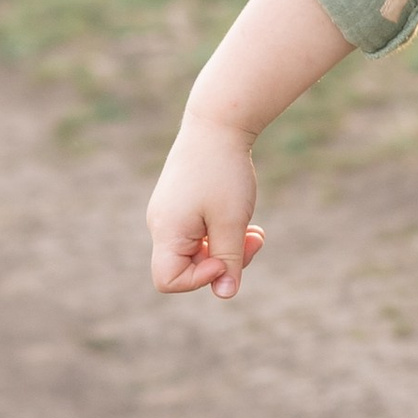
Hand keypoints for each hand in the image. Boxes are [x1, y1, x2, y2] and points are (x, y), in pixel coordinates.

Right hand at [147, 118, 266, 302]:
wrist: (217, 124)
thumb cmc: (223, 172)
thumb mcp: (231, 220)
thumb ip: (229, 260)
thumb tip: (226, 294)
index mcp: (166, 231)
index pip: (168, 281)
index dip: (199, 280)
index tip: (226, 257)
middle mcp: (162, 226)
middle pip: (187, 267)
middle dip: (225, 262)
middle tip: (255, 242)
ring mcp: (170, 214)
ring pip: (198, 251)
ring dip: (230, 247)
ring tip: (256, 232)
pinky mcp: (182, 205)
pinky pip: (200, 234)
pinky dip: (223, 233)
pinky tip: (247, 222)